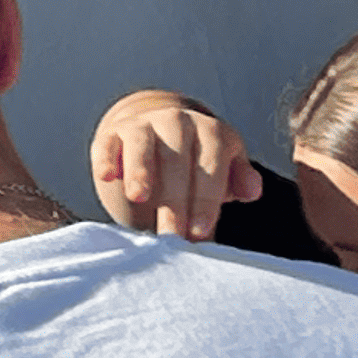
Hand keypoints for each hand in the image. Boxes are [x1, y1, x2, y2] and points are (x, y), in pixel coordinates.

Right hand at [90, 91, 257, 239]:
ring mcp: (144, 124)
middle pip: (176, 160)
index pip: (211, 164)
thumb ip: (239, 179)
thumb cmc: (198, 162)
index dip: (206, 199)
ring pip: (142, 145)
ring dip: (140, 171)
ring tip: (139, 197)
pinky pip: (108, 143)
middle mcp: (177, 121)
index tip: (200, 232)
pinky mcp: (113, 133)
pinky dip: (106, 158)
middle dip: (175, 200)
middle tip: (172, 236)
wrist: (160, 132)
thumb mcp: (225, 168)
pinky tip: (106, 177)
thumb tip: (252, 190)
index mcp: (210, 131)